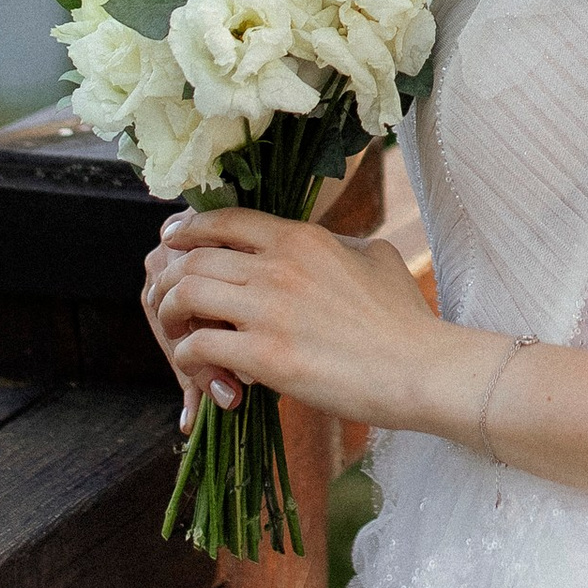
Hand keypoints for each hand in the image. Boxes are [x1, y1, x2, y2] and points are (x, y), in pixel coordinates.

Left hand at [142, 205, 451, 434]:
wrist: (421, 368)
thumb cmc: (405, 318)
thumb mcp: (372, 258)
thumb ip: (335, 245)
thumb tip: (321, 242)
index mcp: (302, 237)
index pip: (225, 218)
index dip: (189, 228)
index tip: (172, 240)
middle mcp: (278, 265)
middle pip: (194, 255)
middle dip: (169, 276)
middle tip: (167, 297)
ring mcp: (269, 310)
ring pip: (186, 293)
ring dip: (170, 314)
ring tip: (178, 332)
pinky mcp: (266, 356)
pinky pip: (199, 345)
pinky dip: (189, 355)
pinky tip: (201, 366)